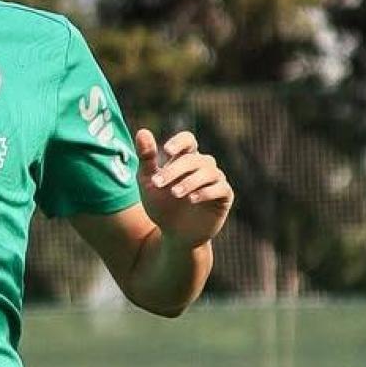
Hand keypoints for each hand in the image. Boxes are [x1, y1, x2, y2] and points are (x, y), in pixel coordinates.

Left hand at [136, 129, 233, 246]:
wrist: (174, 235)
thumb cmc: (162, 206)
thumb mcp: (149, 183)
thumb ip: (146, 158)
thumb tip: (142, 131)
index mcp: (186, 160)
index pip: (188, 140)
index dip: (179, 142)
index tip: (166, 151)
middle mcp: (203, 167)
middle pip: (194, 159)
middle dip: (175, 170)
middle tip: (158, 183)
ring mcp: (216, 181)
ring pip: (209, 172)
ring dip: (190, 181)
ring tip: (174, 193)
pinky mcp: (224, 197)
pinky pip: (221, 188)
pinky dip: (206, 192)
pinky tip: (191, 199)